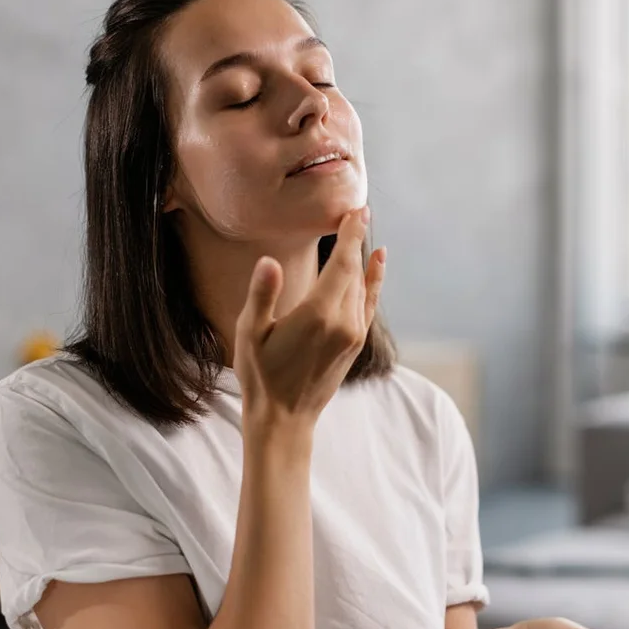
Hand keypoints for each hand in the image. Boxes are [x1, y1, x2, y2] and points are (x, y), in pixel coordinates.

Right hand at [234, 206, 385, 431]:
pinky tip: (377, 264)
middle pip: (355, 271)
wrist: (284, 419)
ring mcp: (353, 334)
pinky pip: (368, 303)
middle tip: (357, 208)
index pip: (343, 263)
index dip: (350, 234)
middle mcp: (344, 322)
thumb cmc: (261, 376)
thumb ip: (262, 295)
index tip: (356, 209)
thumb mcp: (251, 334)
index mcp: (319, 314)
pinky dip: (374, 281)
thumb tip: (268, 262)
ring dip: (362, 257)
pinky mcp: (354, 344)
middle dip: (355, 239)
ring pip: (362, 286)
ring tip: (363, 227)